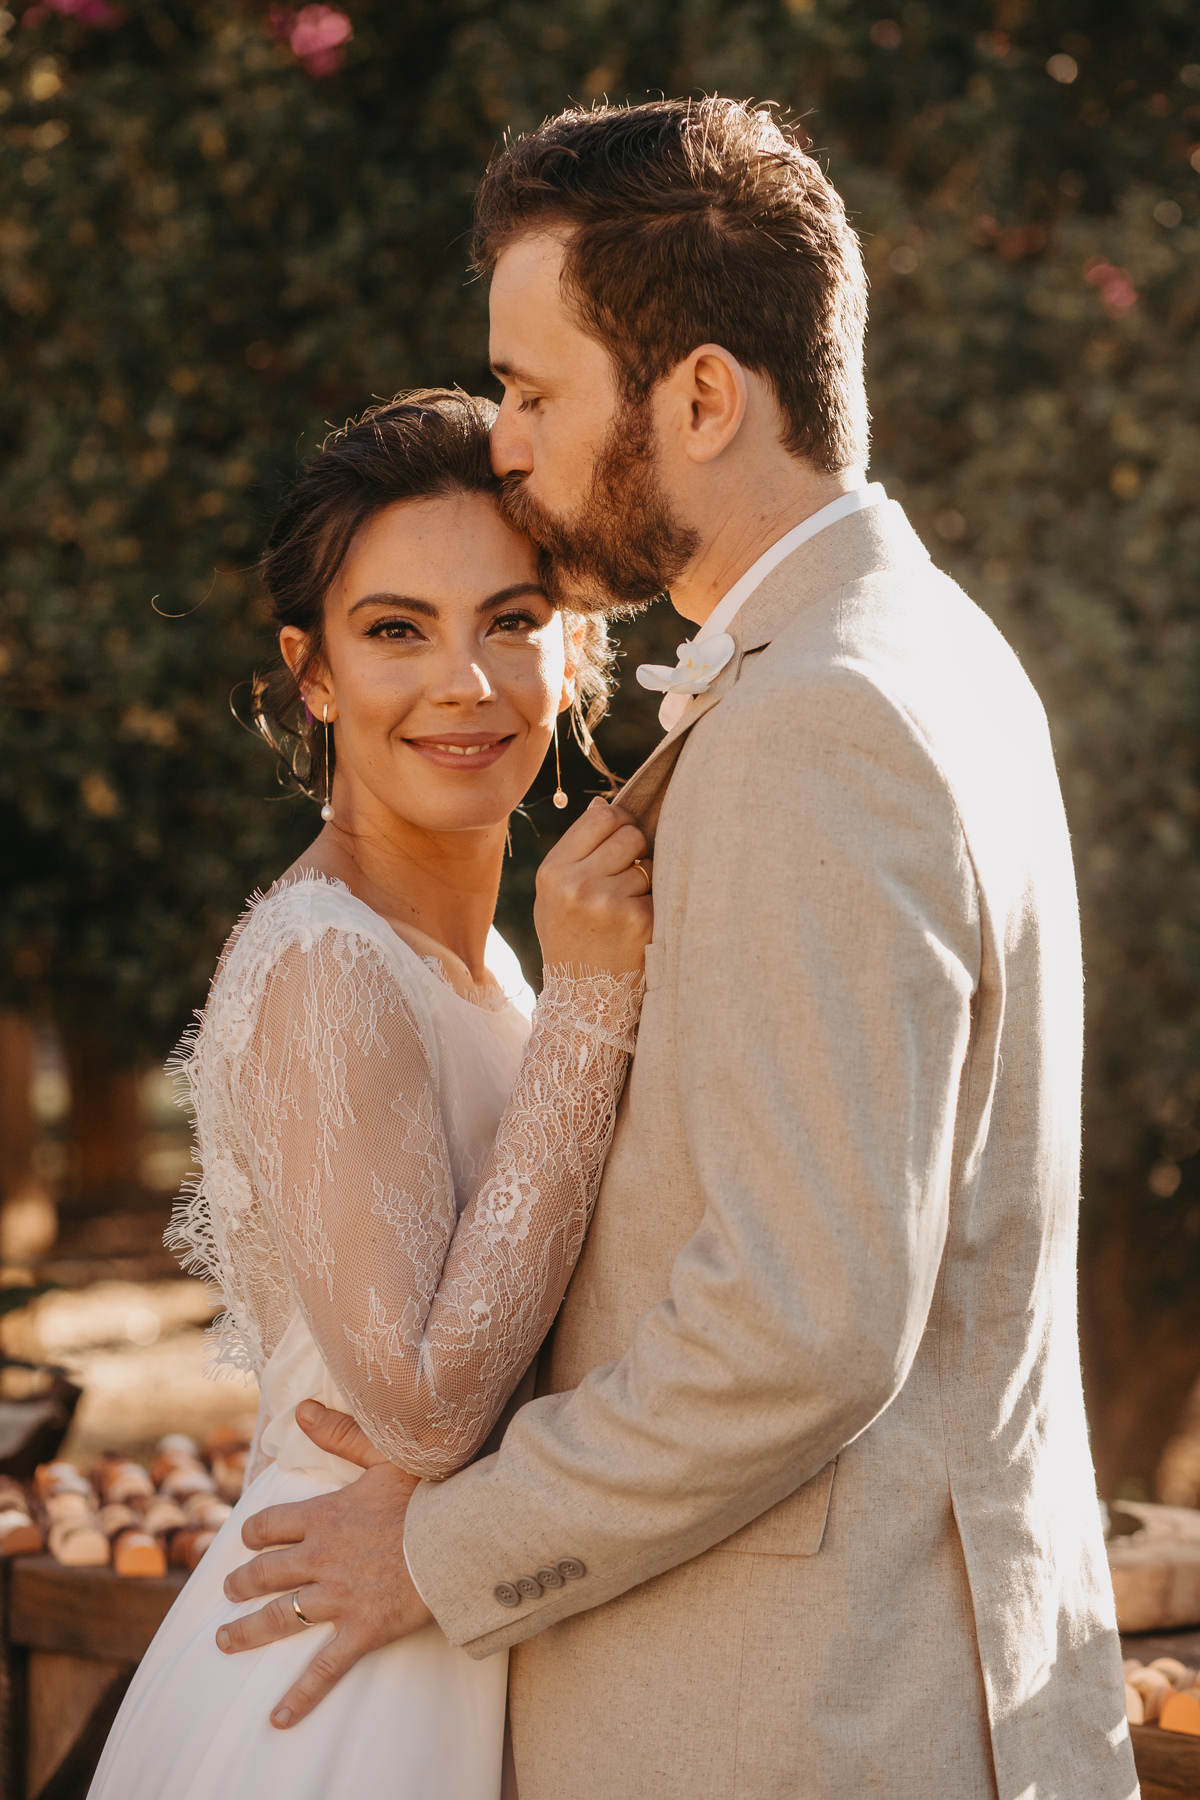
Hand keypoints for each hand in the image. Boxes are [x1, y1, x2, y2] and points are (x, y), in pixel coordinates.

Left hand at [217, 1400, 431, 1728]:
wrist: (462, 1534)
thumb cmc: (429, 1491)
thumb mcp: (385, 1454)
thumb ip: (340, 1432)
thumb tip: (302, 1410)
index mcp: (324, 1516)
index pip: (269, 1527)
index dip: (253, 1535)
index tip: (246, 1542)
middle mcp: (321, 1558)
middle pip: (265, 1574)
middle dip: (241, 1583)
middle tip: (229, 1590)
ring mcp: (338, 1597)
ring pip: (279, 1618)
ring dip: (246, 1631)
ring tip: (225, 1640)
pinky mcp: (361, 1629)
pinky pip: (323, 1669)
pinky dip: (299, 1697)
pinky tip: (277, 1719)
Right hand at [535, 798, 652, 974]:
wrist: (582, 1003)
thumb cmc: (569, 941)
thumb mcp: (554, 896)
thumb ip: (576, 850)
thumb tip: (603, 805)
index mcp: (553, 872)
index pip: (601, 817)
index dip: (619, 822)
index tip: (624, 837)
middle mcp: (578, 885)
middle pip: (630, 834)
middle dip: (636, 850)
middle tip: (627, 876)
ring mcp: (610, 903)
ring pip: (649, 863)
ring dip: (646, 880)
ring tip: (626, 907)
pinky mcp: (640, 922)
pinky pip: (661, 892)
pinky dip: (656, 904)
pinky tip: (639, 926)